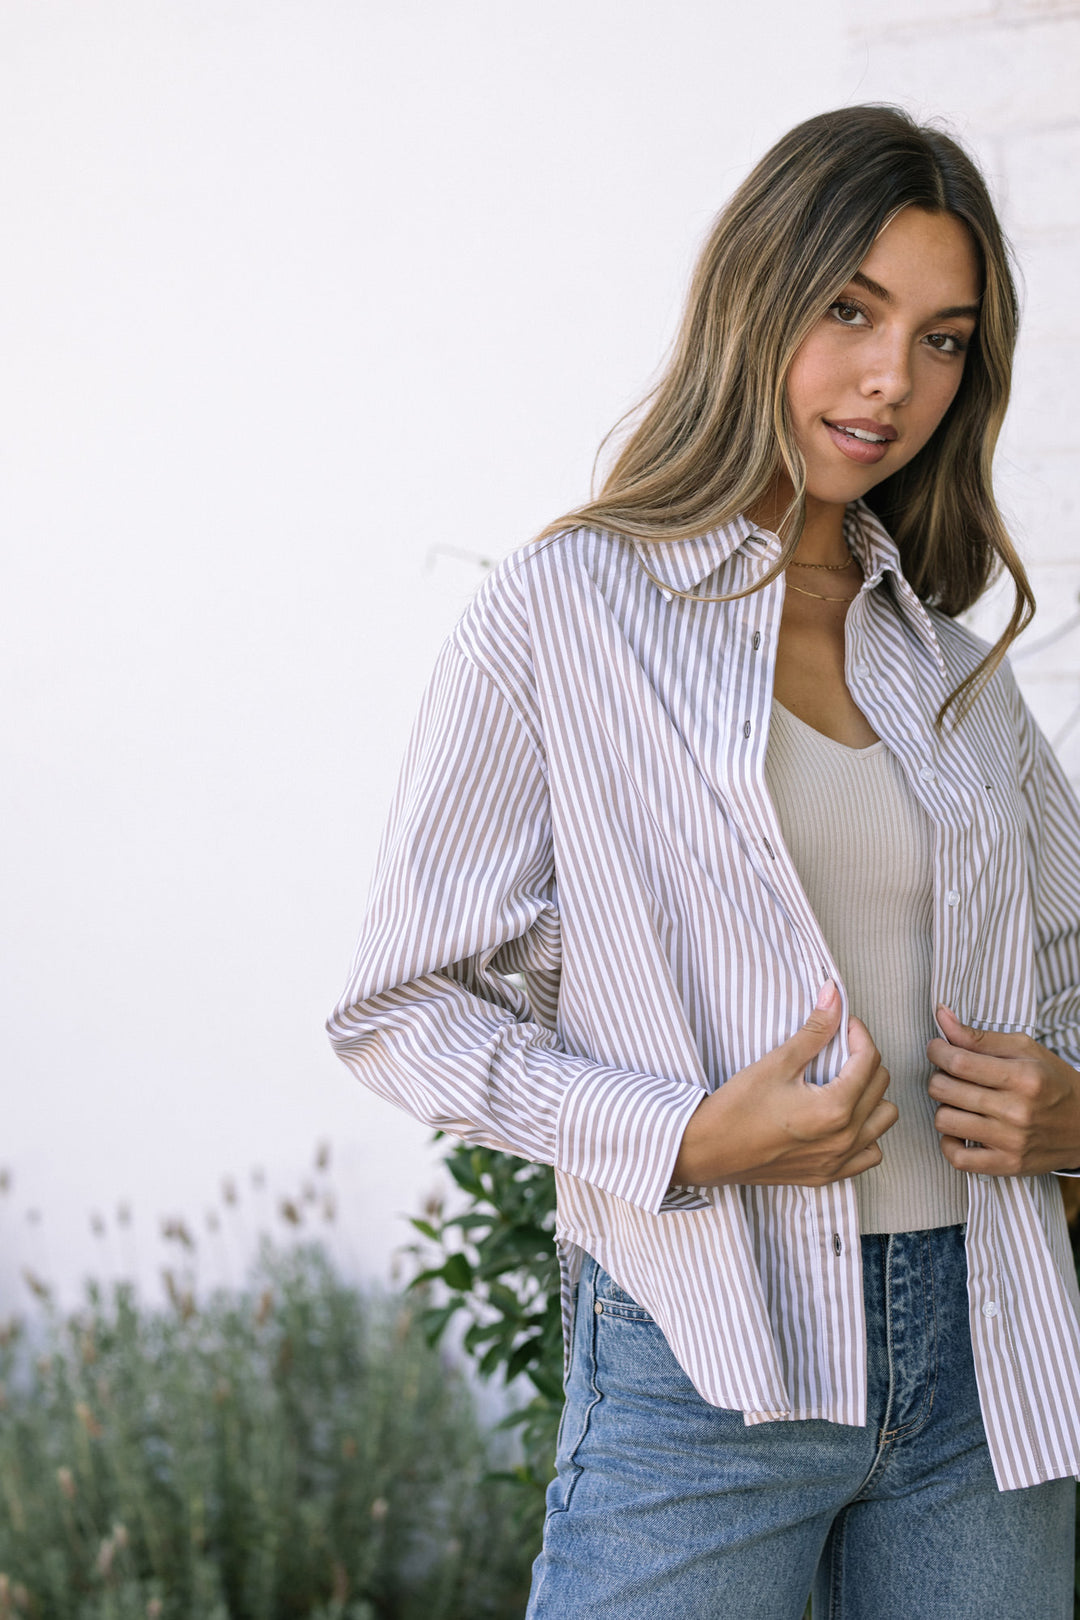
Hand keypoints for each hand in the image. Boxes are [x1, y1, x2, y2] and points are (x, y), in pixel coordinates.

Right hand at [671, 982, 895, 1187]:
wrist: (707, 1151)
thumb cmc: (736, 1108)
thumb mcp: (777, 1063)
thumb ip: (814, 1030)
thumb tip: (834, 995)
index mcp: (835, 1108)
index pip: (869, 1060)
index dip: (858, 1033)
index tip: (841, 1024)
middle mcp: (844, 1137)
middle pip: (880, 1086)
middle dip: (865, 1060)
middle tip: (838, 1049)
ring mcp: (838, 1160)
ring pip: (884, 1120)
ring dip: (871, 1096)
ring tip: (844, 1083)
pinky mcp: (828, 1175)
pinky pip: (870, 1153)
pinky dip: (866, 1133)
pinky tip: (842, 1119)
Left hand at [927, 1005, 1079, 1175]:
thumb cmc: (1053, 1083)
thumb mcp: (1026, 1050)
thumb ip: (980, 1037)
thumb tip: (941, 1015)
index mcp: (1023, 1077)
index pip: (959, 1061)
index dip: (937, 1051)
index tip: (937, 1048)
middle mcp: (1016, 1111)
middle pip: (945, 1090)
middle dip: (939, 1076)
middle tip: (951, 1075)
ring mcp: (1011, 1141)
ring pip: (944, 1121)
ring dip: (944, 1107)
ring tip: (959, 1102)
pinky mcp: (1007, 1165)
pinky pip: (958, 1159)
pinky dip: (949, 1143)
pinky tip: (960, 1129)